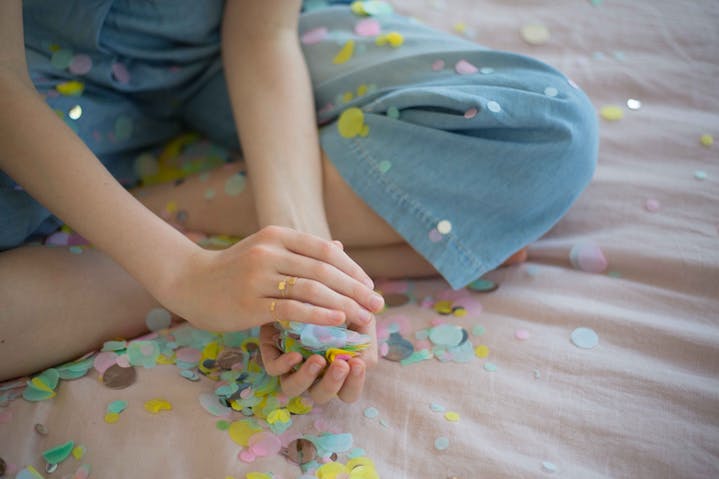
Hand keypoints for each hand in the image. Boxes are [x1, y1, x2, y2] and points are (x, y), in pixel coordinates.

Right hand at [157, 225, 383, 331]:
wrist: (190, 282)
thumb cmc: (234, 269)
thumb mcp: (268, 250)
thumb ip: (302, 250)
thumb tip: (340, 246)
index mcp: (277, 235)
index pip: (326, 251)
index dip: (353, 269)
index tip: (371, 287)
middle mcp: (269, 252)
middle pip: (324, 270)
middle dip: (356, 290)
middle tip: (377, 306)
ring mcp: (258, 277)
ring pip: (312, 289)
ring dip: (344, 305)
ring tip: (364, 319)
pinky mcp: (250, 303)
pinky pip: (293, 308)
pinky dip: (319, 314)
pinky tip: (338, 321)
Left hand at [258, 314, 377, 403]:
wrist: (299, 286)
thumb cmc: (332, 303)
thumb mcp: (351, 308)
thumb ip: (363, 315)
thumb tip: (376, 312)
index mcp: (336, 368)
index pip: (348, 390)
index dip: (354, 382)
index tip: (358, 363)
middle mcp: (313, 372)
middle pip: (322, 395)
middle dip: (333, 383)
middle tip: (341, 364)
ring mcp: (291, 365)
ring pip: (294, 387)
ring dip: (308, 377)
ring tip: (318, 360)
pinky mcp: (272, 352)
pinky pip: (274, 369)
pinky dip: (285, 365)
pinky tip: (295, 354)